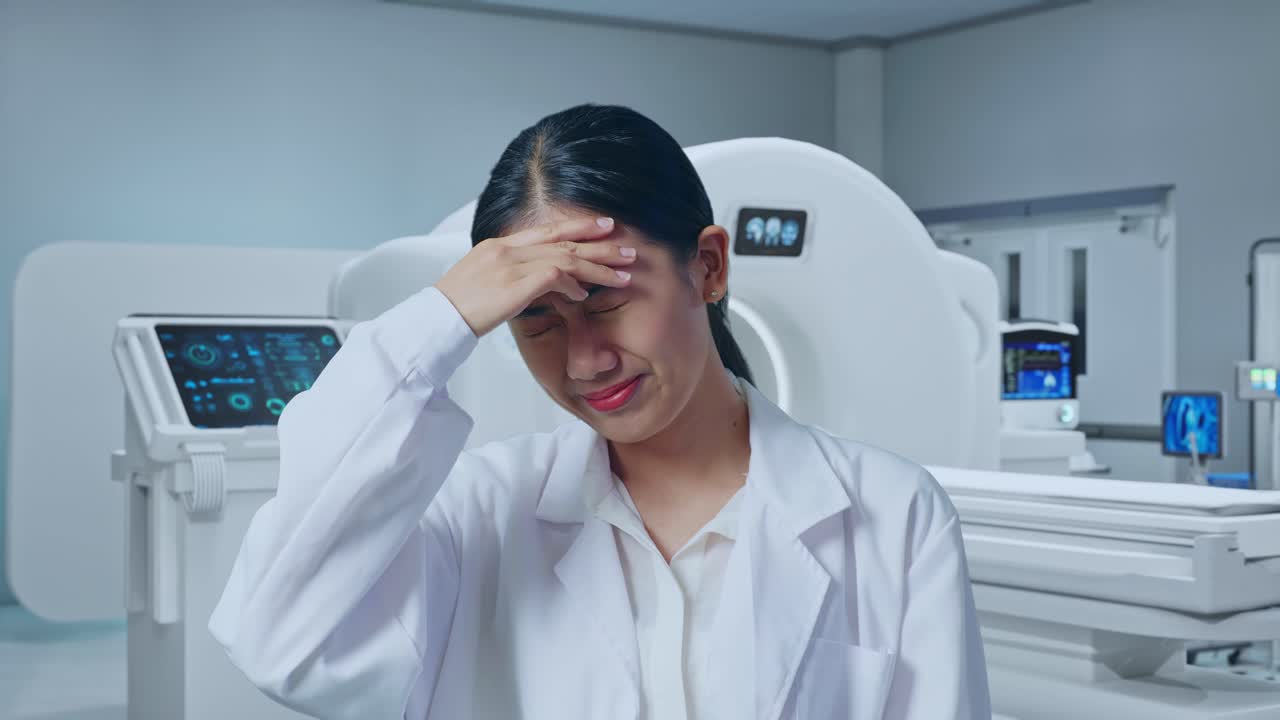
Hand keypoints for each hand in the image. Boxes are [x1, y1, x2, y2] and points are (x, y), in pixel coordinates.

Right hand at [436, 216, 636, 336]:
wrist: (435, 320)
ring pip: (566, 257)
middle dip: (599, 243)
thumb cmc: (457, 308)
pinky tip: (585, 295)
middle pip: (563, 240)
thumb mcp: (483, 283)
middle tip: (627, 247)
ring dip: (598, 267)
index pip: (547, 230)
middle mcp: (506, 249)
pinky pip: (555, 276)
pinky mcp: (514, 284)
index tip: (603, 226)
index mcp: (498, 245)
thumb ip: (512, 276)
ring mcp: (510, 264)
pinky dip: (573, 285)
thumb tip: (541, 284)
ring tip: (623, 276)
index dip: (578, 227)